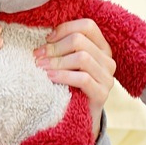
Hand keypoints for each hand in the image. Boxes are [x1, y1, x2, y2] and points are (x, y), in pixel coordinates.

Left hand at [33, 19, 115, 139]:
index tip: (47, 39)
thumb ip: (63, 47)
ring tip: (41, 67)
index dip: (65, 28)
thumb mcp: (67, 63)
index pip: (87, 26)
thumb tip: (44, 36)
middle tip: (38, 56)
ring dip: (57, 61)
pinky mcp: (102, 94)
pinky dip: (63, 76)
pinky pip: (83, 78)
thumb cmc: (69, 85)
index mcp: (101, 47)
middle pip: (80, 40)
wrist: (79, 118)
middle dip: (55, 47)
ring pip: (82, 58)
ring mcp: (107, 78)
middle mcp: (108, 60)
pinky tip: (49, 78)